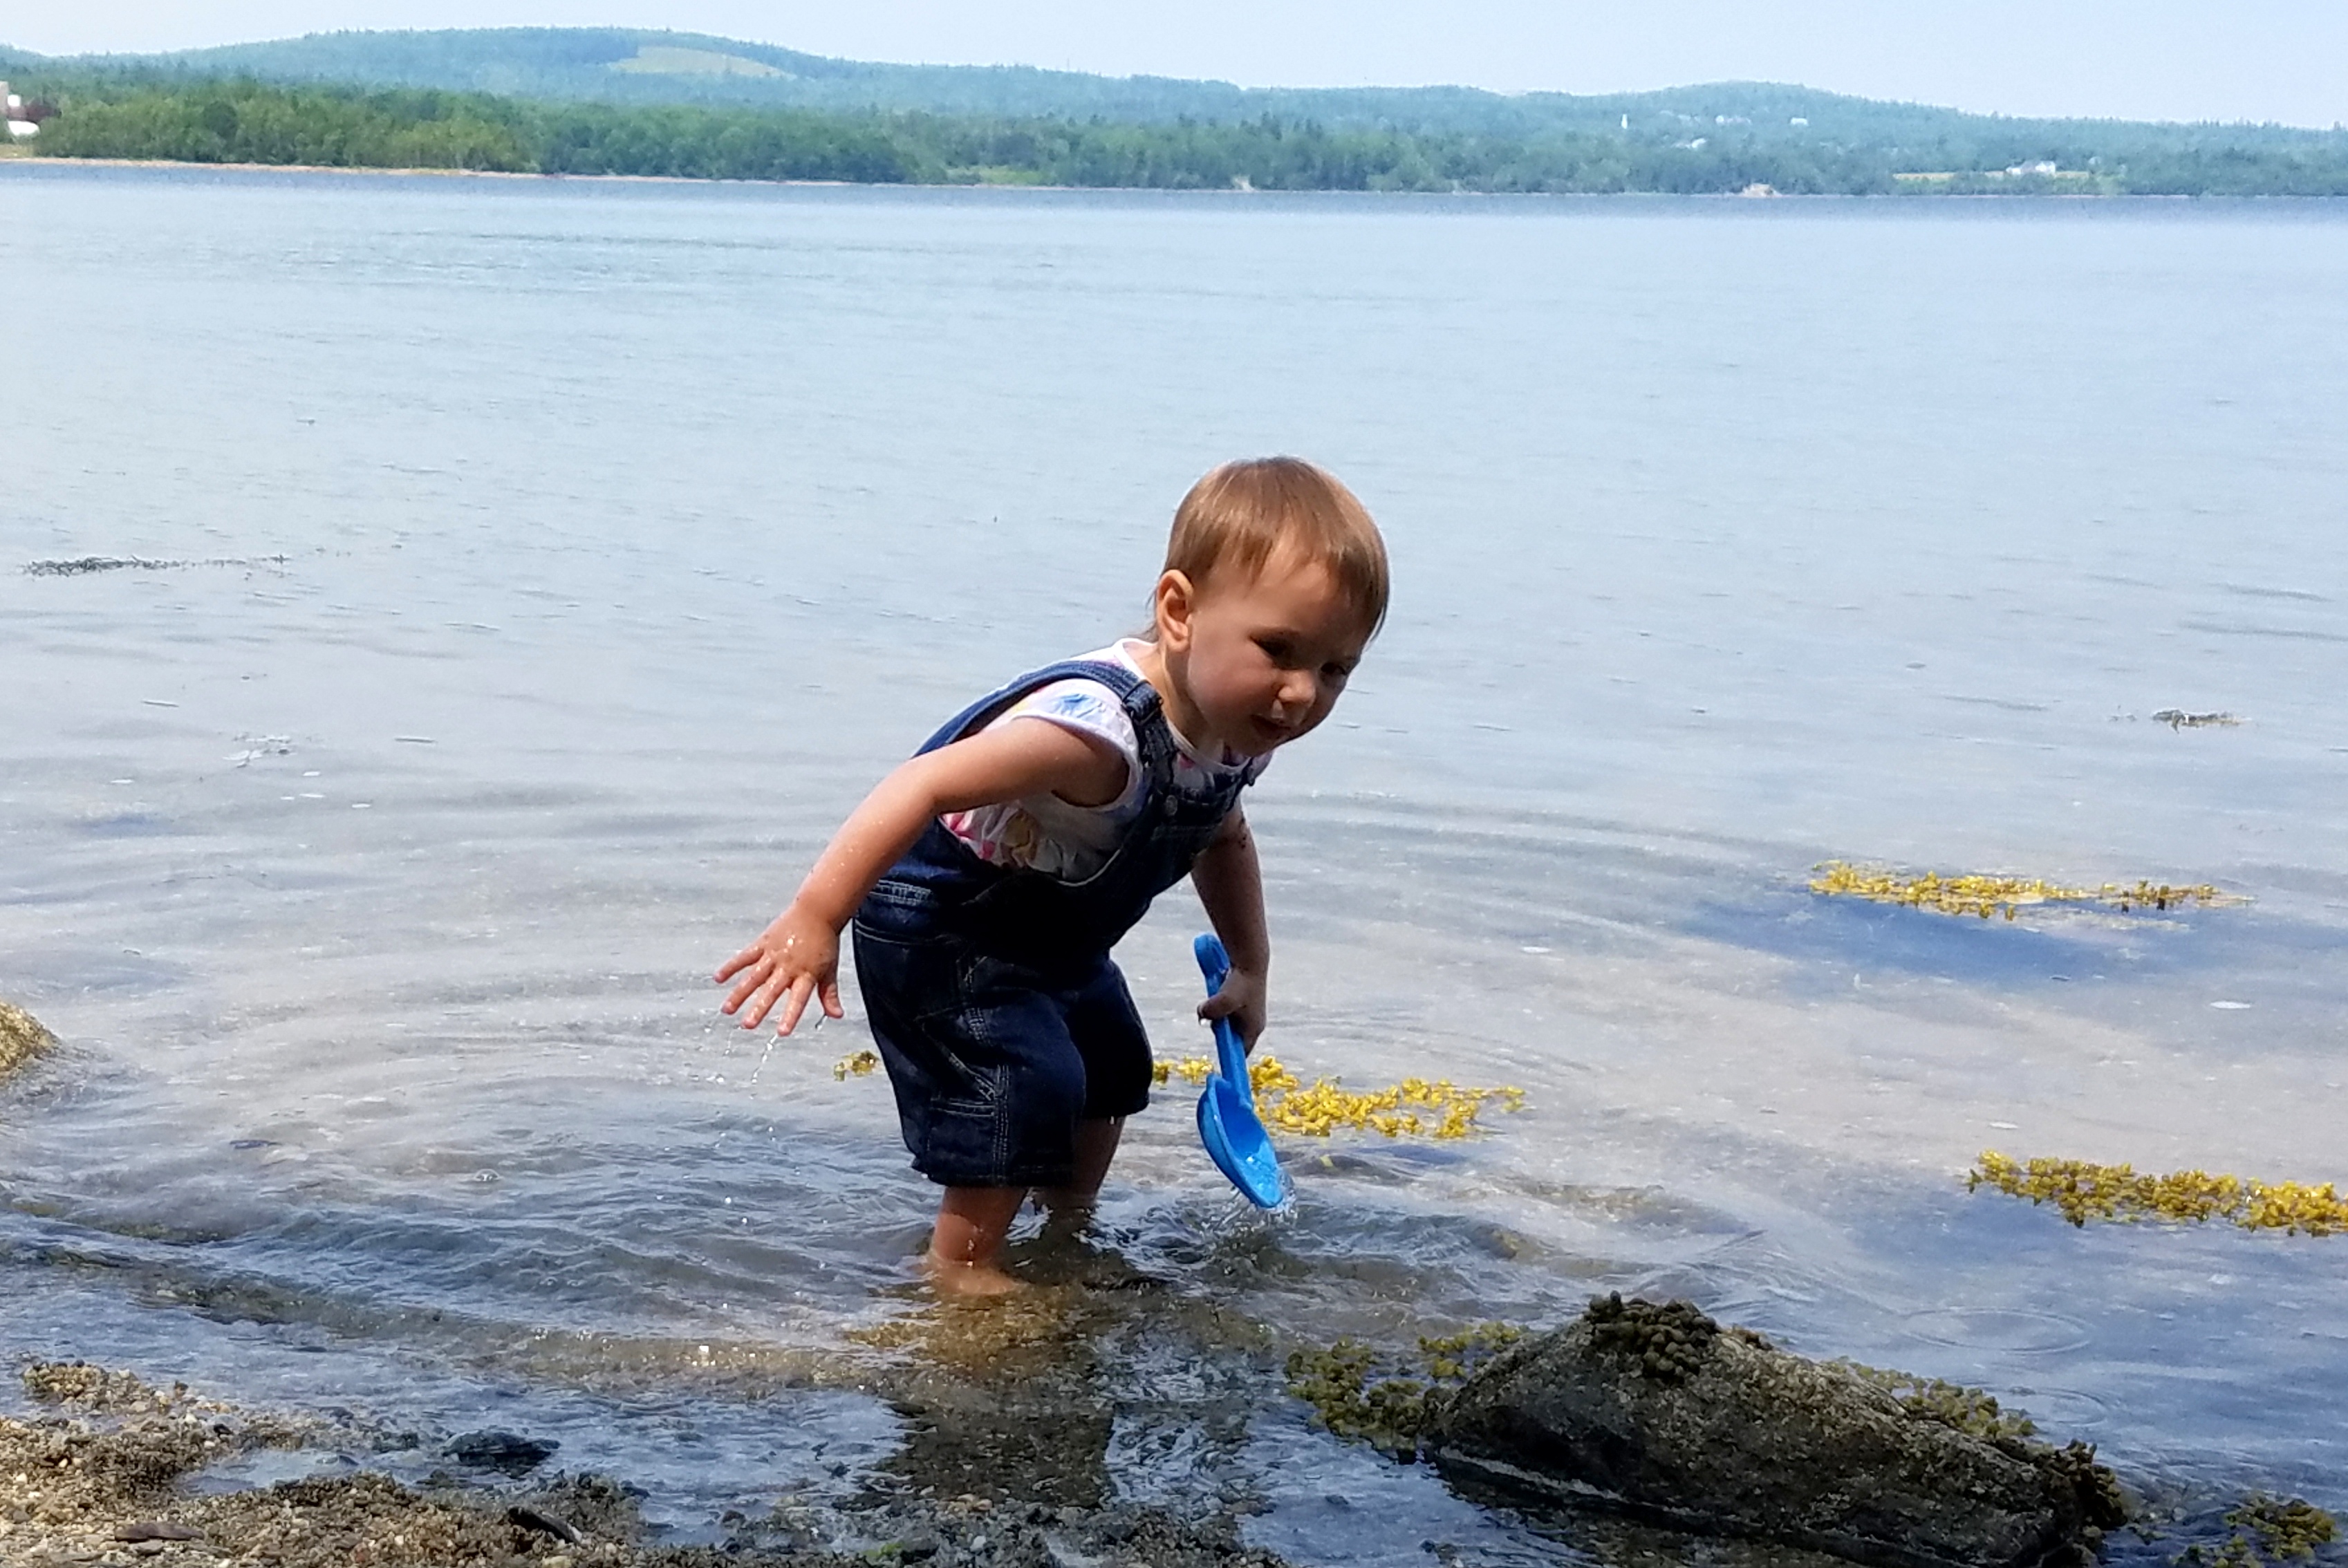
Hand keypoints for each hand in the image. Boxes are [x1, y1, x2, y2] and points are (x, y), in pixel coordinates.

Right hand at [715, 904, 844, 1034]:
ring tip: (727, 1010)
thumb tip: (837, 1016)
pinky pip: (745, 956)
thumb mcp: (830, 969)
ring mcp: (774, 954)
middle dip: (759, 1008)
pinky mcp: (764, 942)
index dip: (790, 1015)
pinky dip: (731, 966)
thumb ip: (829, 994)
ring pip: (754, 977)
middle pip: (771, 990)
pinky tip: (718, 978)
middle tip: (747, 1024)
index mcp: (806, 974)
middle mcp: (788, 966)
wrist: (818, 911)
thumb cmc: (825, 941)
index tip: (782, 1032)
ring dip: (739, 993)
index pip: (798, 999)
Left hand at [1198, 964, 1265, 1052]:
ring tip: (1217, 1002)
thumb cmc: (1241, 982)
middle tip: (1213, 1019)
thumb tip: (1201, 1015)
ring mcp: (1249, 1014)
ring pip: (1227, 1024)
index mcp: (1253, 1029)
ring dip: (1218, 1017)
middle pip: (1232, 1039)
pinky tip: (1218, 995)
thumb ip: (1212, 1010)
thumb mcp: (1225, 999)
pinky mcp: (1243, 1003)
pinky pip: (1227, 1012)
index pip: (1241, 1053)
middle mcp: (1253, 1024)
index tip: (1215, 1055)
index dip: (1229, 1056)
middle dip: (1219, 1031)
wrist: (1250, 960)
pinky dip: (1219, 1007)